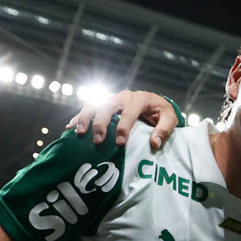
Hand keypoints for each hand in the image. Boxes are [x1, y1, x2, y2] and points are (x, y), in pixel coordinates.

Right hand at [64, 90, 178, 148]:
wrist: (155, 102)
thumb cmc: (162, 112)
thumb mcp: (170, 119)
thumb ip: (164, 131)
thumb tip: (154, 143)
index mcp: (139, 99)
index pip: (130, 113)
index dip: (124, 127)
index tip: (120, 143)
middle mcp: (123, 97)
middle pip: (107, 107)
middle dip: (101, 124)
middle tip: (98, 141)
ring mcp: (111, 99)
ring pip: (94, 104)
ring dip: (85, 118)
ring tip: (79, 133)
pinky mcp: (104, 103)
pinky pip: (88, 108)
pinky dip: (78, 117)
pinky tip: (70, 127)